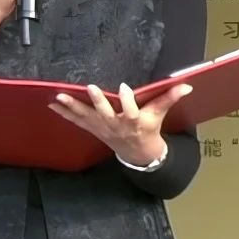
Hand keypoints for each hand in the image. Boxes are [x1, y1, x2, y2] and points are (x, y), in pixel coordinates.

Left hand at [48, 82, 193, 166]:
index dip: (128, 101)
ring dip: (71, 107)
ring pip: (86, 117)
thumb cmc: (148, 128)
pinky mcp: (93, 128)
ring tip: (58, 97)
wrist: (137, 153)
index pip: (132, 111)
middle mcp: (116, 125)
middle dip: (98, 102)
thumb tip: (186, 85)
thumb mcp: (159, 114)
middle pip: (106, 114)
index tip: (125, 88)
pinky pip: (76, 120)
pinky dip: (64, 113)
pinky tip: (52, 104)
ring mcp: (102, 128)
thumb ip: (169, 98)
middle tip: (90, 88)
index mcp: (134, 121)